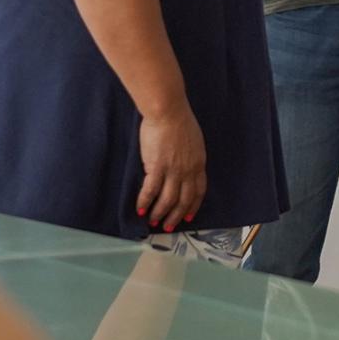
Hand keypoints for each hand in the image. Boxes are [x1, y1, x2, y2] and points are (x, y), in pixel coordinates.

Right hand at [135, 103, 206, 232]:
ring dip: (160, 213)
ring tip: (153, 221)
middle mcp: (188, 171)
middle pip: (184, 199)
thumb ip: (190, 158)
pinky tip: (139, 210)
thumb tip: (184, 167)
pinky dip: (144, 202)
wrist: (168, 112)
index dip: (193, 205)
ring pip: (167, 200)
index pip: (199, 191)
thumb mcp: (194, 142)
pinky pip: (150, 191)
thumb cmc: (180, 121)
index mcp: (199, 163)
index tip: (188, 216)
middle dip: (176, 216)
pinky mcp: (156, 167)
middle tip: (169, 227)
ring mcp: (173, 170)